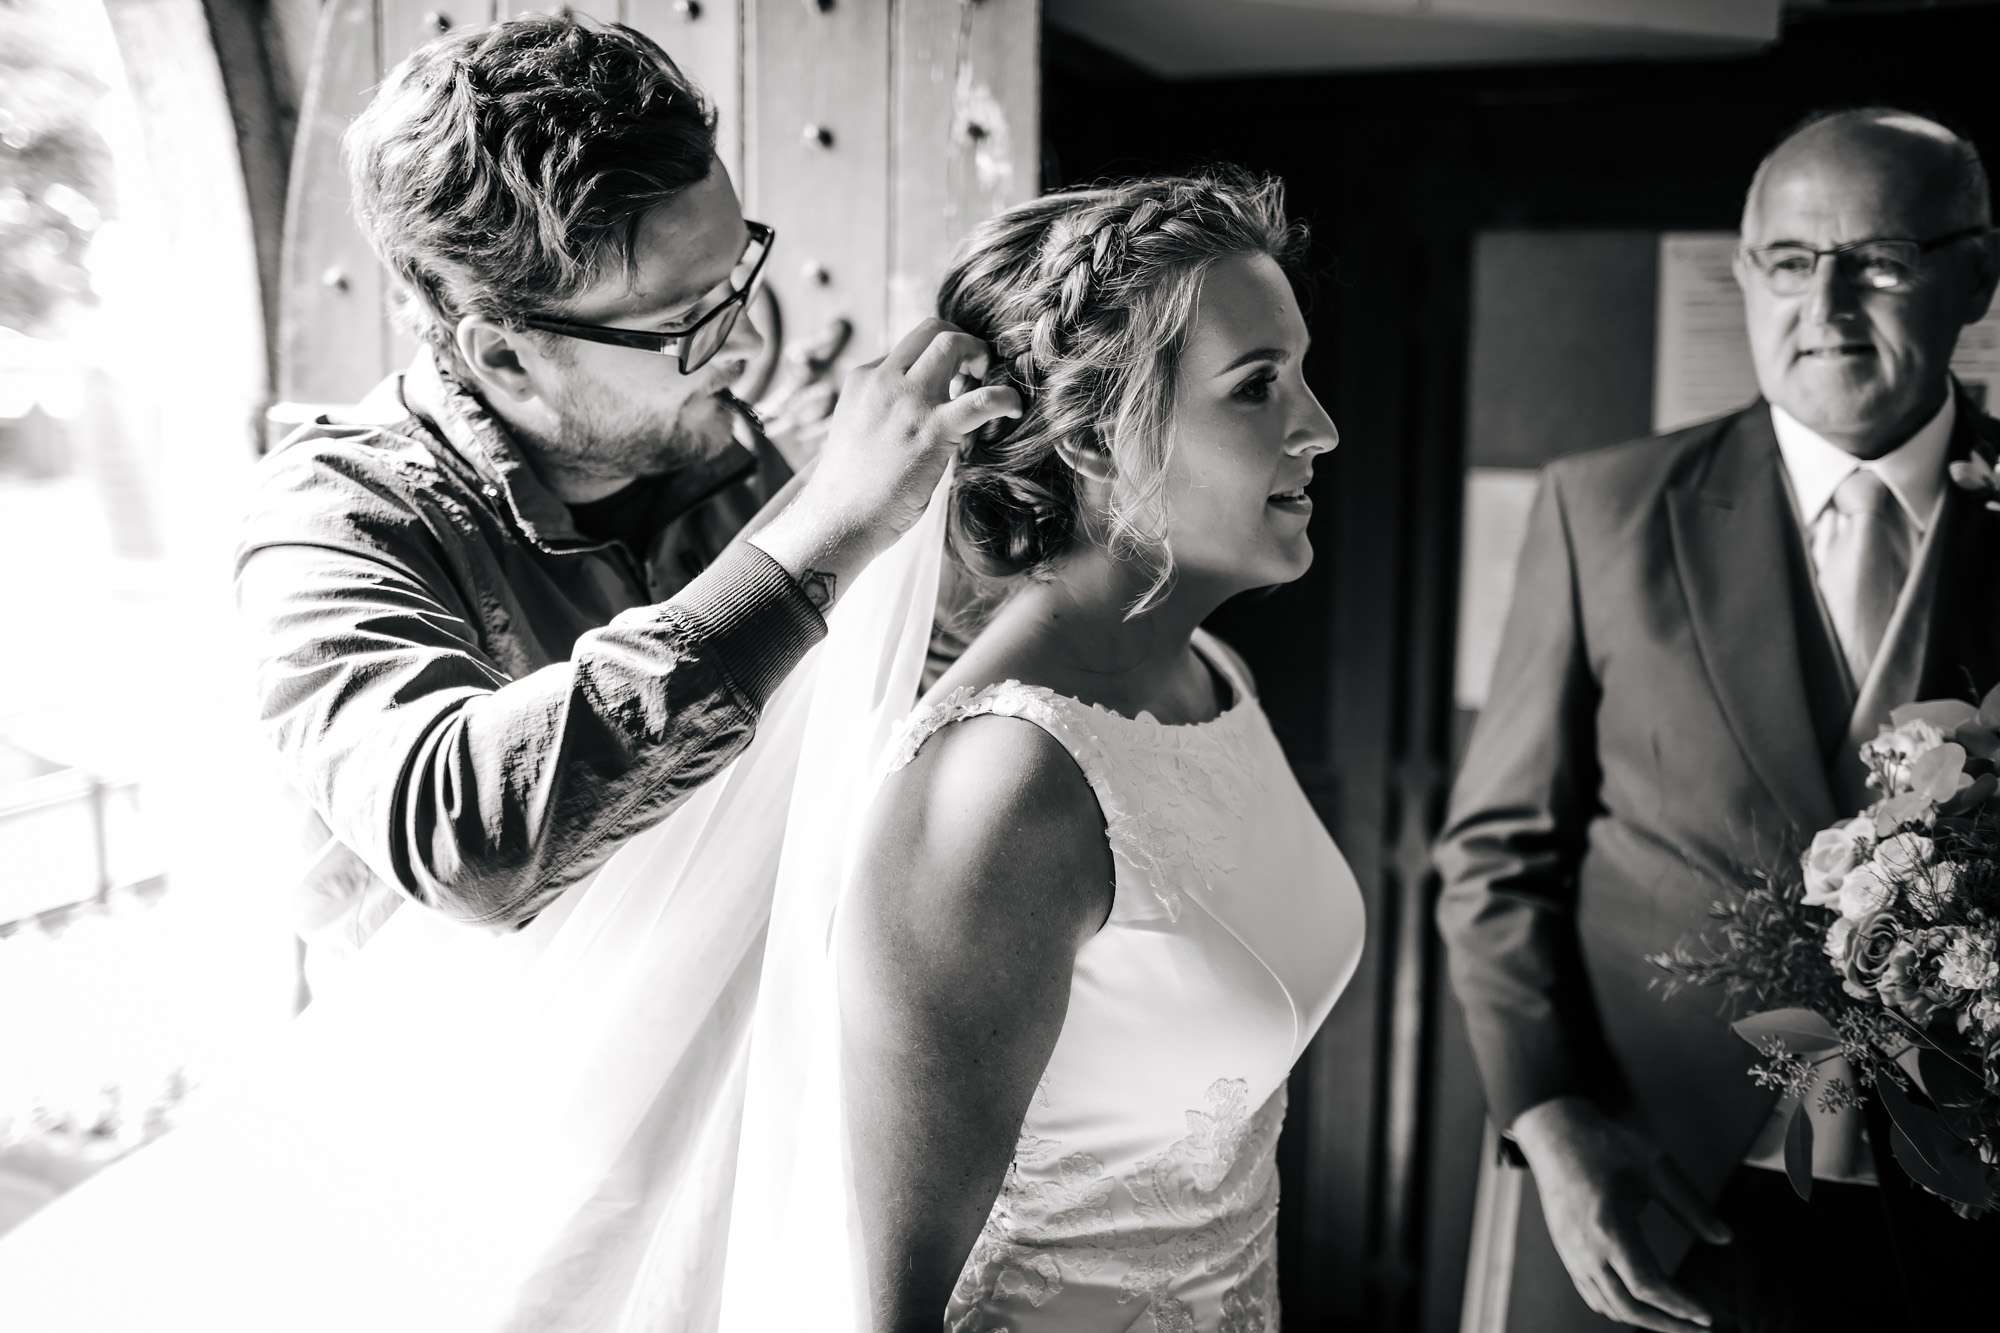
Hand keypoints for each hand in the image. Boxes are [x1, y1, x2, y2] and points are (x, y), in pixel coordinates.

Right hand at [749, 320, 1020, 605]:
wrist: (838, 518)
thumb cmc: (849, 487)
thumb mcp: (858, 428)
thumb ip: (884, 408)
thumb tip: (920, 409)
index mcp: (864, 379)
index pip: (909, 348)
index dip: (935, 360)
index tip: (951, 382)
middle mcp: (884, 380)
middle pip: (932, 329)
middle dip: (961, 340)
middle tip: (974, 370)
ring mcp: (908, 401)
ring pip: (952, 343)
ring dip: (979, 354)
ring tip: (988, 380)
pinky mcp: (933, 430)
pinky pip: (982, 399)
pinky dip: (1005, 397)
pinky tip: (1012, 408)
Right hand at [1511, 1097, 1732, 1332]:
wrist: (1553, 1130)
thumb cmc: (1603, 1143)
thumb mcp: (1654, 1165)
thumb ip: (1689, 1205)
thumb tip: (1725, 1238)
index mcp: (1609, 1228)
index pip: (1648, 1286)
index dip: (1680, 1307)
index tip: (1707, 1317)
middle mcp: (1586, 1248)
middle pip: (1628, 1307)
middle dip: (1667, 1324)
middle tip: (1700, 1329)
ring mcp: (1571, 1252)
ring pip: (1607, 1305)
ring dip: (1644, 1321)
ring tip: (1676, 1322)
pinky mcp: (1566, 1250)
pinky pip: (1592, 1293)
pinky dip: (1618, 1308)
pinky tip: (1639, 1305)